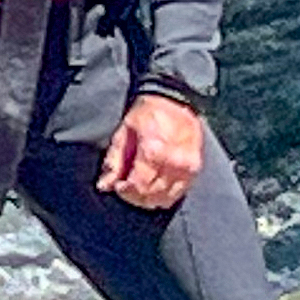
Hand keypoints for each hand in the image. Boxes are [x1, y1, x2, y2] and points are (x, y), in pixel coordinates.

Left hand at [99, 93, 207, 212]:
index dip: (125, 192)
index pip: (138, 187)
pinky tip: (155, 185)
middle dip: (135, 196)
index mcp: (153, 152)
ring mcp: (187, 168)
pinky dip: (165, 194)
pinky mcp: (195, 169)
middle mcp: (173, 163)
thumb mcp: (124, 132)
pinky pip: (179, 193)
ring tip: (140, 187)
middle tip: (127, 187)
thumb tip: (104, 185)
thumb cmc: (147, 114)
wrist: (175, 101)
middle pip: (152, 196)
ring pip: (166, 199)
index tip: (118, 187)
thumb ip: (114, 161)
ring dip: (150, 199)